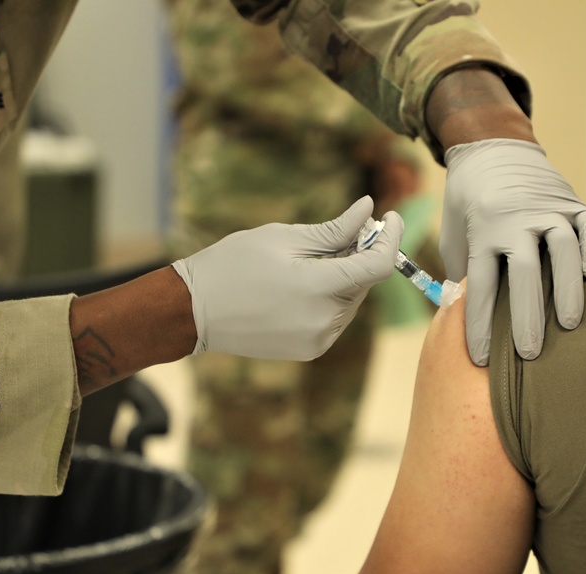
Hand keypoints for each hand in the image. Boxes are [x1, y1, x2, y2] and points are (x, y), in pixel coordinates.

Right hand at [172, 196, 402, 360]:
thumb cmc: (233, 265)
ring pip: (352, 300)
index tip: (390, 217)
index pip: (377, 265)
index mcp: (318, 288)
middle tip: (347, 230)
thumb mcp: (284, 238)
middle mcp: (324, 320)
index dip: (390, 238)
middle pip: (365, 282)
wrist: (194, 310)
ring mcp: (319, 339)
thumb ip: (335, 230)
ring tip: (312, 260)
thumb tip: (368, 211)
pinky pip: (336, 318)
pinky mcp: (311, 351)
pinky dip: (332, 298)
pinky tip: (302, 285)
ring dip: (346, 277)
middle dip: (363, 254)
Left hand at [440, 139, 585, 365]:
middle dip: (527, 316)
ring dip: (567, 288)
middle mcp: (515, 219)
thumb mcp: (453, 234)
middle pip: (524, 272)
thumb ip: (462, 270)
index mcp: (482, 230)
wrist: (490, 146)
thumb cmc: (467, 201)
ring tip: (570, 323)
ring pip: (563, 250)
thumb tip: (465, 315)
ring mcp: (546, 208)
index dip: (480, 324)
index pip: (480, 285)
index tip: (483, 358)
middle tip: (530, 353)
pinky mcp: (570, 200)